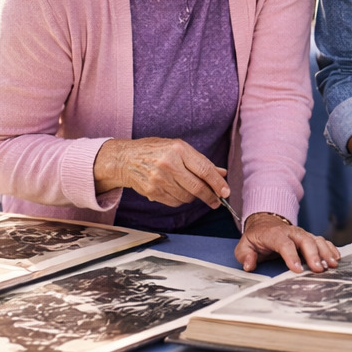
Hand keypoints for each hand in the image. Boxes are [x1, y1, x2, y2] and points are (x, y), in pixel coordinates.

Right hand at [93, 137, 226, 207]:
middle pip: (197, 187)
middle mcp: (169, 164)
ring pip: (187, 197)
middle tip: (216, 201)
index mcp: (178, 149)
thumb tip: (221, 173)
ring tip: (188, 189)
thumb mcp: (179, 148)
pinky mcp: (153, 191)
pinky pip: (175, 202)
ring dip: (193, 197)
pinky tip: (174, 190)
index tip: (225, 192)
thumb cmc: (154, 151)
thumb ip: (200, 161)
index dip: (217, 183)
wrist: (125, 158)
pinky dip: (179, 200)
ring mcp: (159, 179)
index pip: (204, 169)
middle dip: (210, 196)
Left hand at [235, 213, 340, 273]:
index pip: (284, 244)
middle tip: (319, 269)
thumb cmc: (256, 238)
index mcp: (274, 234)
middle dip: (313, 254)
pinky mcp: (309, 237)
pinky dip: (331, 248)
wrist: (265, 223)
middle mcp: (291, 232)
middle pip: (305, 240)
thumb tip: (249, 265)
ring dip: (325, 252)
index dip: (291, 256)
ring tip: (332, 265)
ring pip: (316, 239)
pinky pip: (322, 241)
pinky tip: (336, 258)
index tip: (297, 269)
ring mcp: (302, 234)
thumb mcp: (244, 245)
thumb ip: (245, 255)